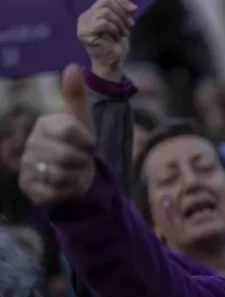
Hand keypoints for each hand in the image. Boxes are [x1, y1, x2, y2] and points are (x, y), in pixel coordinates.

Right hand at [19, 65, 95, 205]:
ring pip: (60, 175)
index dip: (87, 142)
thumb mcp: (82, 122)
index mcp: (45, 124)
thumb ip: (76, 97)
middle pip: (67, 156)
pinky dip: (67, 191)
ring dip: (75, 177)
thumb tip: (73, 66)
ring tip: (74, 172)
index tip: (90, 145)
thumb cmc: (78, 146)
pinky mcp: (28, 187)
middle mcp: (31, 143)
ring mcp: (26, 166)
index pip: (70, 131)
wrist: (74, 176)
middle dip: (82, 162)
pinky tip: (66, 186)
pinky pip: (54, 192)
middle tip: (81, 161)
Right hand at [77, 0, 136, 81]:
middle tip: (130, 25)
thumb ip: (123, 14)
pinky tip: (117, 37)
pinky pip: (103, 23)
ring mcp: (83, 25)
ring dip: (119, 23)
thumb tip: (133, 7)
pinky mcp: (86, 33)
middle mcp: (84, 17)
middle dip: (122, 13)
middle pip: (105, 3)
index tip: (134, 10)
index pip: (105, 0)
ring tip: (124, 33)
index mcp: (91, 14)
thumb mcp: (121, 25)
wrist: (112, 64)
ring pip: (105, 13)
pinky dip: (114, 29)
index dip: (121, 2)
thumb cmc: (115, 46)